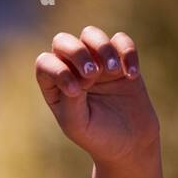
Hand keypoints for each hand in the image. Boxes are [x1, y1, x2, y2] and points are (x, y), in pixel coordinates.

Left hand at [35, 27, 159, 163]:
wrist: (129, 143)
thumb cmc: (97, 136)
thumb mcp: (77, 124)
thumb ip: (70, 100)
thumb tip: (76, 75)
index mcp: (54, 86)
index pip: (45, 63)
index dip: (58, 70)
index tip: (77, 91)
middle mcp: (71, 70)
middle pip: (62, 41)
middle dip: (77, 52)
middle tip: (94, 74)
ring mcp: (96, 61)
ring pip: (90, 34)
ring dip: (102, 48)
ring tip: (113, 71)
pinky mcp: (121, 59)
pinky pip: (121, 40)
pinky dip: (127, 53)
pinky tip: (132, 76)